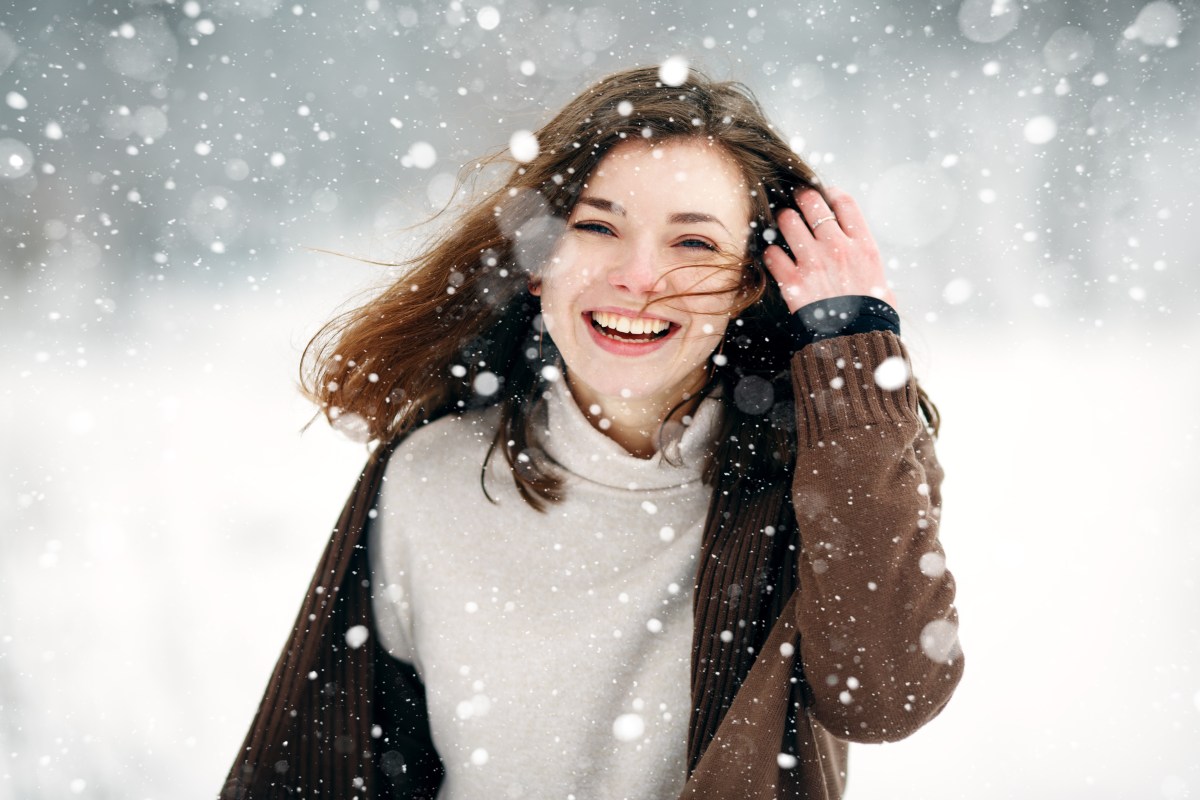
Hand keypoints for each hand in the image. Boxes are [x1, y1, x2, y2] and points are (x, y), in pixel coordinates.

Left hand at [762, 187, 895, 313]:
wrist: (855, 342)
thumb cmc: (872, 317)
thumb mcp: (883, 284)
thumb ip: (869, 266)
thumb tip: (865, 262)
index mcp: (863, 245)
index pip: (844, 202)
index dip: (831, 193)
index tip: (824, 194)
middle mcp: (837, 247)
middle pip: (812, 203)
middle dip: (801, 197)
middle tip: (796, 201)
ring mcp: (813, 262)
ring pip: (787, 222)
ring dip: (783, 221)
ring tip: (782, 225)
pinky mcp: (793, 282)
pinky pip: (772, 255)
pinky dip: (770, 253)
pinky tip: (774, 257)